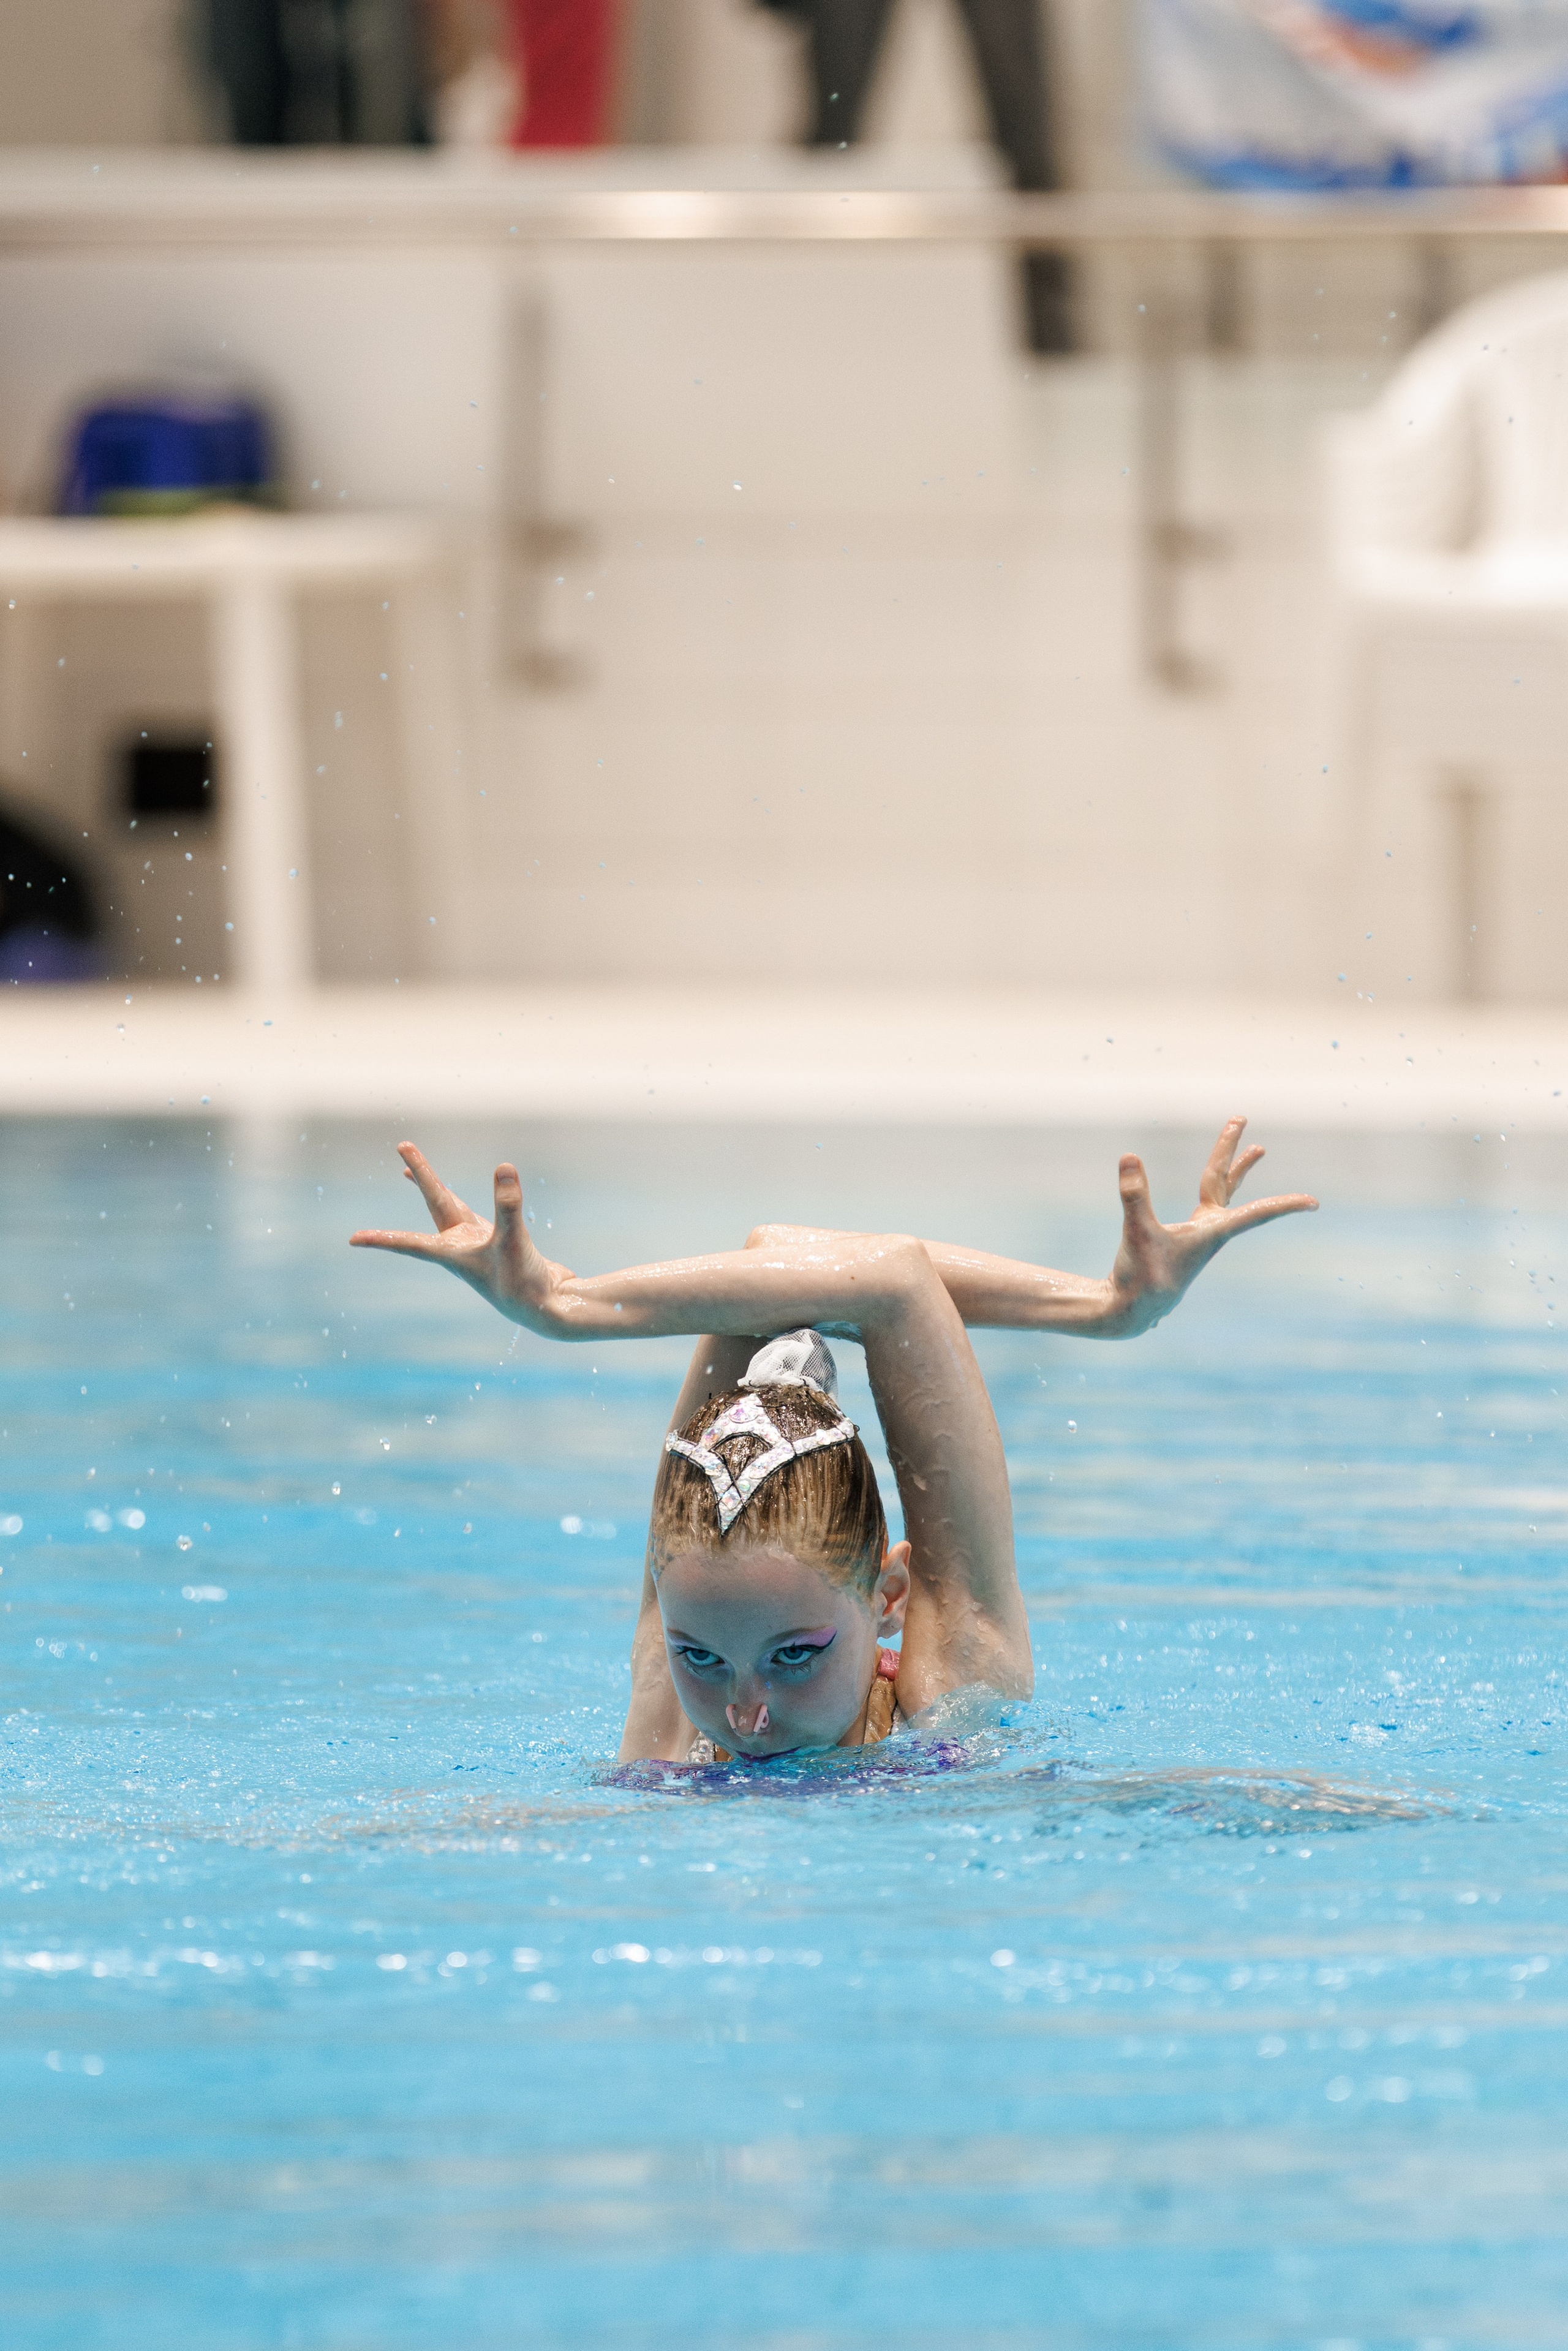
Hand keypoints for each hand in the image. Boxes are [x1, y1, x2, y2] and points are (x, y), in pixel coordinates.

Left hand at [349, 1142, 569, 1329]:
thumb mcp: (514, 1241)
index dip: (381, 1239)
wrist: (549, 1309)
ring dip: (434, 1191)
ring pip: (450, 1211)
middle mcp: (460, 1247)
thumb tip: (503, 1167)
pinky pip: (479, 1217)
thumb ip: (508, 1205)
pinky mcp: (499, 1245)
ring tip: (409, 1174)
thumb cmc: (525, 1284)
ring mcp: (478, 1246)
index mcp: (452, 1253)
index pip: (409, 1242)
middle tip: (403, 1146)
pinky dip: (468, 1203)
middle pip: (436, 1204)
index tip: (352, 1240)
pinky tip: (468, 1202)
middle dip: (421, 1176)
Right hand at [1107, 1115, 1316, 1335]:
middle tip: (1241, 1118)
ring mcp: (1199, 1233)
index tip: (1314, 1203)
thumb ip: (1135, 1196)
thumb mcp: (1137, 1233)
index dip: (1285, 1205)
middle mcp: (1210, 1230)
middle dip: (1235, 1152)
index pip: (1256, 1213)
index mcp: (1211, 1232)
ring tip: (1259, 1149)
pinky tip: (1210, 1183)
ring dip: (1236, 1170)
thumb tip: (1130, 1156)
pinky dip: (1214, 1185)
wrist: (1133, 1311)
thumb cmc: (1141, 1277)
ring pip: (1223, 1193)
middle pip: (1227, 1183)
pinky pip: (1207, 1203)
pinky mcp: (1184, 1238)